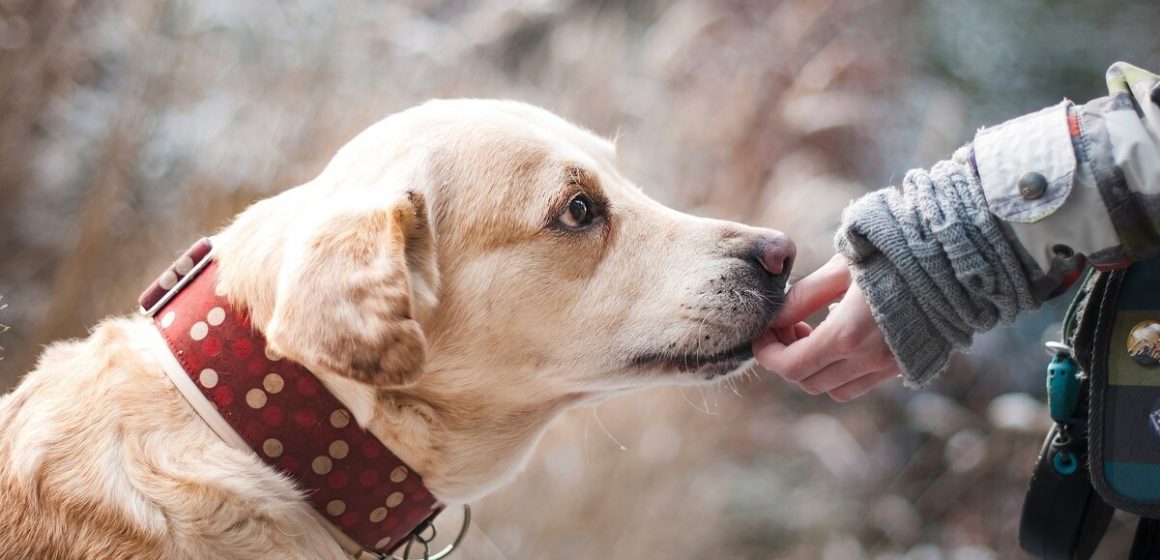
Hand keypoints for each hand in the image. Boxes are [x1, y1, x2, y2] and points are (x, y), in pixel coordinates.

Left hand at [753, 254, 900, 400]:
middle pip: (808, 381)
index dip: (768, 353)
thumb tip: (774, 317)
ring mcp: (890, 366)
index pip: (791, 366)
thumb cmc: (894, 253)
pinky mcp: (906, 365)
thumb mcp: (841, 268)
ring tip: (813, 331)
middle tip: (788, 326)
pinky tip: (844, 335)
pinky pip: (861, 382)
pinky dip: (842, 370)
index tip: (762, 333)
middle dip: (788, 358)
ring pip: (834, 389)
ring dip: (815, 368)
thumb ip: (804, 297)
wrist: (955, 259)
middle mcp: (869, 360)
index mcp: (848, 335)